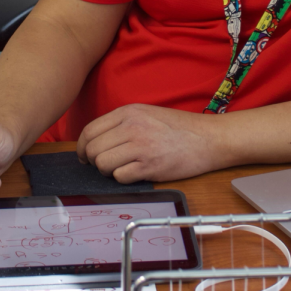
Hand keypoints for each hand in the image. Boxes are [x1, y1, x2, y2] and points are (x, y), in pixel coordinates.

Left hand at [76, 104, 225, 182]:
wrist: (208, 138)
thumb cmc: (179, 128)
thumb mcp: (147, 114)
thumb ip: (122, 123)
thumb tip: (96, 142)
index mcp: (128, 112)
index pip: (89, 131)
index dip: (82, 148)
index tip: (85, 157)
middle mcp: (131, 127)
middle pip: (92, 149)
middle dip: (94, 162)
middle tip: (106, 165)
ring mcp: (140, 146)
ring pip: (102, 164)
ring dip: (109, 171)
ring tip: (123, 168)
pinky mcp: (149, 166)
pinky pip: (120, 177)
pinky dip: (124, 179)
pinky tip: (136, 173)